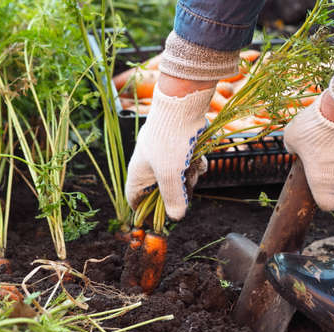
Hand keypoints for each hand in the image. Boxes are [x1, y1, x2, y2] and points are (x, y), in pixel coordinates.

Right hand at [125, 82, 214, 219]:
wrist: (182, 108)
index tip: (160, 220)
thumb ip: (173, 198)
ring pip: (179, 178)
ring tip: (192, 165)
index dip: (145, 213)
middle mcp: (149, 166)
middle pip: (163, 192)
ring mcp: (165, 156)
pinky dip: (195, 164)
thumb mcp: (170, 174)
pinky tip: (198, 157)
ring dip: (189, 175)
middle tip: (185, 185)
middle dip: (178, 191)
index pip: (135, 200)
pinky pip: (188, 165)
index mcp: (138, 173)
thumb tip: (177, 217)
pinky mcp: (179, 148)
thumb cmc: (169, 142)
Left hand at [283, 90, 333, 210]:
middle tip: (320, 159)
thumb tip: (294, 149)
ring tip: (330, 137)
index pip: (328, 204)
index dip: (323, 199)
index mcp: (323, 183)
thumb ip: (292, 148)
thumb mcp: (292, 137)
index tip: (316, 187)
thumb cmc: (312, 128)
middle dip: (331, 177)